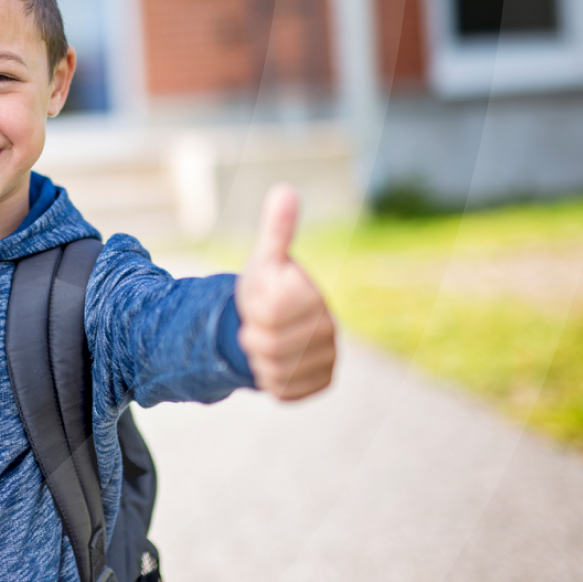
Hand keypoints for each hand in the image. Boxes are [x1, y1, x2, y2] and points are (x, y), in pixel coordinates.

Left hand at [235, 184, 336, 400]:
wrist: (276, 328)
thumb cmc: (268, 288)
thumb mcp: (266, 260)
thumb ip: (276, 230)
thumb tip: (285, 190)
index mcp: (316, 298)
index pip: (272, 311)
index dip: (254, 309)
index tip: (256, 303)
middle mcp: (330, 330)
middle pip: (271, 345)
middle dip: (253, 336)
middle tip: (254, 327)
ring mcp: (329, 359)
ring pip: (275, 371)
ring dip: (258, 360)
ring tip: (262, 344)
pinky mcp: (321, 384)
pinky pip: (283, 392)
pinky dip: (269, 381)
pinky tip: (272, 365)